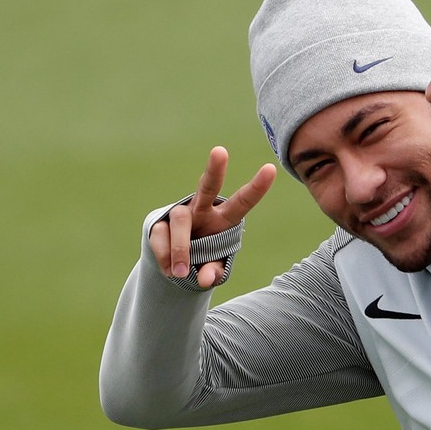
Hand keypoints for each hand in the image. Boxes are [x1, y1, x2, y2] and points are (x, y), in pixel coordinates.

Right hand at [149, 146, 275, 287]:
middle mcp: (203, 209)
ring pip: (181, 220)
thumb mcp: (214, 267)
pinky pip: (161, 237)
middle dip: (215, 169)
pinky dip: (165, 257)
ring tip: (180, 273)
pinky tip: (170, 271)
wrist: (175, 264)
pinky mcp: (159, 223)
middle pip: (208, 186)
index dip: (257, 186)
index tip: (271, 168)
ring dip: (181, 248)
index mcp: (225, 218)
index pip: (243, 201)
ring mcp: (180, 214)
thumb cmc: (205, 259)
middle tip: (220, 151)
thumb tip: (204, 279)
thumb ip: (213, 271)